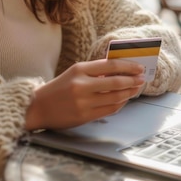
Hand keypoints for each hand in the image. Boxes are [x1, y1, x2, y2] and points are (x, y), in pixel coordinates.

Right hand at [25, 59, 144, 130]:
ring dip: (129, 93)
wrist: (38, 107)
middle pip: (116, 82)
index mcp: (79, 69)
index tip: (139, 67)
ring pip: (115, 97)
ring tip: (135, 89)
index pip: (110, 65)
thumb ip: (94, 72)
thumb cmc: (57, 89)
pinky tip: (124, 100)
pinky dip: (120, 104)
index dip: (128, 66)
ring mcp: (83, 101)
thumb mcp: (73, 73)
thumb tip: (119, 71)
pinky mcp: (85, 115)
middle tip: (142, 79)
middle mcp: (82, 84)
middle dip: (132, 80)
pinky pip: (109, 109)